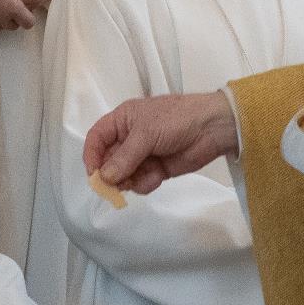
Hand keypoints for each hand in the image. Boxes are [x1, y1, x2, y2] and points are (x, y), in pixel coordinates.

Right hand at [85, 92, 240, 195]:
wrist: (212, 128)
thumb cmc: (178, 119)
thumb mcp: (146, 133)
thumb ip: (124, 157)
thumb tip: (105, 177)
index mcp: (123, 120)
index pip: (97, 138)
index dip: (92, 155)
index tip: (94, 174)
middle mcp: (130, 137)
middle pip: (108, 160)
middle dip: (111, 174)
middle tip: (116, 185)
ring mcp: (144, 154)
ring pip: (124, 175)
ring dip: (129, 180)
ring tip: (142, 177)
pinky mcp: (157, 169)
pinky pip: (141, 182)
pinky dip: (146, 183)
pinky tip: (157, 177)